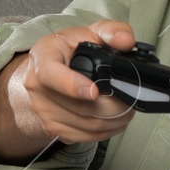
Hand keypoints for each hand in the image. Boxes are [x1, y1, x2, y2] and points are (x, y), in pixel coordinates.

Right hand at [0, 19, 138, 160]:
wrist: (49, 68)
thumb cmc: (70, 49)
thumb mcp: (90, 31)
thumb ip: (112, 31)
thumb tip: (126, 41)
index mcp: (43, 56)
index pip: (50, 75)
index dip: (72, 85)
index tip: (94, 91)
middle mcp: (37, 86)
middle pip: (79, 107)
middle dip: (113, 106)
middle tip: (132, 98)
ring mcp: (42, 110)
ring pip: (85, 125)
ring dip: (113, 121)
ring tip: (127, 108)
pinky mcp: (51, 128)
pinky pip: (83, 137)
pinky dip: (104, 131)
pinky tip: (113, 119)